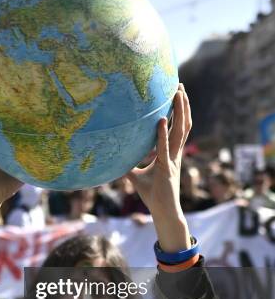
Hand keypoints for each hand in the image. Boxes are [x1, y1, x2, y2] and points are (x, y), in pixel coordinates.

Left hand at [125, 84, 191, 250]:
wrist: (163, 212)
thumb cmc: (152, 195)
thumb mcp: (136, 176)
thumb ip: (128, 165)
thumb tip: (114, 158)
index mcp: (170, 153)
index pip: (177, 128)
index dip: (179, 111)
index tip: (176, 94)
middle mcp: (175, 153)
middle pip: (183, 124)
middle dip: (182, 104)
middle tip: (179, 86)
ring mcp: (173, 160)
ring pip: (180, 131)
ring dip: (179, 112)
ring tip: (177, 94)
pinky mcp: (167, 169)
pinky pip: (164, 148)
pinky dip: (162, 134)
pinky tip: (161, 120)